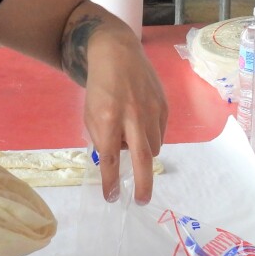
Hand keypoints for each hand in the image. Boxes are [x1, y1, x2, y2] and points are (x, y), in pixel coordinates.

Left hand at [81, 27, 168, 204]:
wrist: (117, 54)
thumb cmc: (100, 88)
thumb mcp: (90, 114)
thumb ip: (101, 138)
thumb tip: (112, 162)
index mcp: (108, 118)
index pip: (109, 157)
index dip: (110, 180)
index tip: (112, 197)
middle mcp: (132, 116)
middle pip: (142, 158)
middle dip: (142, 183)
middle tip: (142, 201)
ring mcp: (152, 110)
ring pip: (153, 147)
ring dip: (143, 153)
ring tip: (131, 138)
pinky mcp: (164, 106)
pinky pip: (160, 134)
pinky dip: (150, 138)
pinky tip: (141, 125)